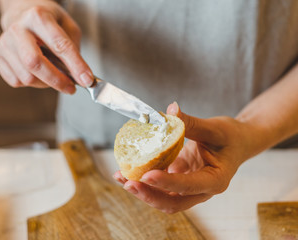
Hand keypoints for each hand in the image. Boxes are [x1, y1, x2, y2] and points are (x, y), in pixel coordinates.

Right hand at [0, 0, 92, 92]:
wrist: (22, 14)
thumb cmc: (48, 22)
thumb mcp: (68, 27)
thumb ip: (74, 50)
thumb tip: (80, 77)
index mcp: (38, 16)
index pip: (59, 45)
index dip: (75, 65)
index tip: (87, 80)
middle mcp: (17, 28)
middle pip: (34, 63)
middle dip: (57, 80)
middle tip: (71, 87)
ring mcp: (4, 42)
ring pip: (27, 77)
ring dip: (46, 84)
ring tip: (54, 76)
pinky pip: (17, 81)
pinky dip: (32, 83)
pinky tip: (38, 72)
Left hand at [114, 102, 252, 212]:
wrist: (238, 142)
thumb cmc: (231, 136)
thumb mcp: (214, 128)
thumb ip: (190, 123)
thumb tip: (169, 111)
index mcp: (215, 180)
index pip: (188, 186)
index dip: (167, 182)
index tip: (147, 175)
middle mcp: (201, 190)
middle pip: (172, 202)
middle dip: (148, 195)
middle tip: (128, 183)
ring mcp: (188, 187)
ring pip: (163, 197)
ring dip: (142, 190)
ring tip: (120, 177)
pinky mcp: (179, 180)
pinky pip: (159, 185)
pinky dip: (144, 180)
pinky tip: (127, 170)